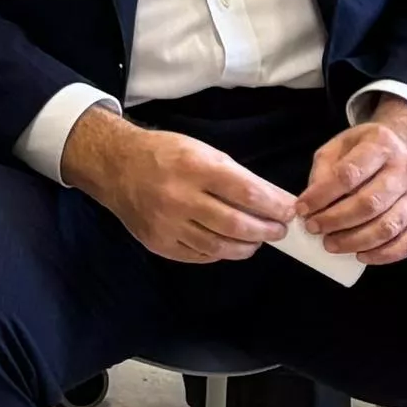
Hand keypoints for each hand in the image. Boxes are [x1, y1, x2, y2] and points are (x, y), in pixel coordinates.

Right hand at [65, 110, 297, 264]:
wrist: (117, 166)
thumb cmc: (165, 154)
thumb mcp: (202, 151)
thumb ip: (236, 176)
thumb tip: (272, 199)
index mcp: (195, 167)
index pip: (246, 193)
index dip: (273, 206)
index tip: (289, 211)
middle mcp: (180, 197)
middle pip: (235, 224)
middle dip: (265, 230)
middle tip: (278, 230)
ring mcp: (167, 224)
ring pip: (219, 246)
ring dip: (245, 247)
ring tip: (256, 241)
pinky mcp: (158, 243)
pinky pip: (198, 255)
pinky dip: (219, 253)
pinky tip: (228, 245)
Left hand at [294, 103, 406, 265]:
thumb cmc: (366, 149)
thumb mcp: (340, 146)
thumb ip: (324, 169)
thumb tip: (311, 202)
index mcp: (381, 144)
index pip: (349, 174)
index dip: (322, 195)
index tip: (302, 209)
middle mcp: (404, 169)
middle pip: (370, 203)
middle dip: (336, 221)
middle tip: (314, 229)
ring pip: (389, 226)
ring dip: (356, 241)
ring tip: (331, 245)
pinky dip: (384, 255)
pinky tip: (361, 256)